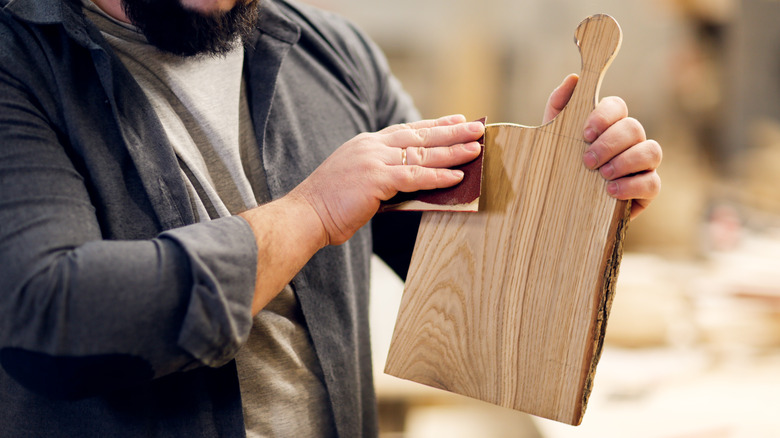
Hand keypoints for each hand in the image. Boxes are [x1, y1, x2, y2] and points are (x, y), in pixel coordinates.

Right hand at [292, 115, 483, 244]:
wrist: (304, 215)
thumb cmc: (328, 206)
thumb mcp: (357, 182)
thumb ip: (382, 177)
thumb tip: (410, 183)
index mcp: (365, 144)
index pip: (407, 130)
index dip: (434, 125)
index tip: (456, 120)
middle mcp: (371, 146)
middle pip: (419, 135)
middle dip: (451, 131)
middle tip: (477, 126)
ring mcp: (373, 160)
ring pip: (422, 153)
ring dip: (452, 150)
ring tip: (476, 148)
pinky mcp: (375, 179)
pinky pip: (415, 176)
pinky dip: (438, 176)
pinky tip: (457, 175)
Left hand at [544, 74, 661, 218]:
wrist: (558, 203)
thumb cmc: (559, 164)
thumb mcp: (552, 136)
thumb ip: (559, 106)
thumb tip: (573, 78)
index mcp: (608, 124)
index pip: (617, 106)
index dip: (604, 116)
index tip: (585, 133)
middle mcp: (630, 141)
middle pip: (634, 128)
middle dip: (610, 144)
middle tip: (587, 161)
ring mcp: (641, 164)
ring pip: (652, 151)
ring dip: (626, 161)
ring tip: (602, 175)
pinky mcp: (645, 190)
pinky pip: (654, 183)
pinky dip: (634, 186)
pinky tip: (611, 191)